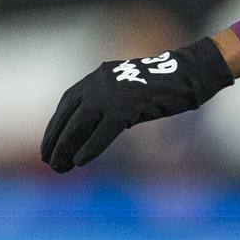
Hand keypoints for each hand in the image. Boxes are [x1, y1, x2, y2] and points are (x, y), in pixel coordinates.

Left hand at [39, 36, 232, 171]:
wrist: (192, 73)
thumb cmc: (163, 87)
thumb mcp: (127, 95)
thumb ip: (108, 109)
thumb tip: (88, 136)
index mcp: (97, 77)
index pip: (66, 104)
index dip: (55, 127)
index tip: (47, 145)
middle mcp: (99, 82)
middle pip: (69, 116)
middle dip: (56, 140)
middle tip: (49, 161)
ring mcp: (112, 92)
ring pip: (80, 123)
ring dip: (66, 147)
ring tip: (60, 167)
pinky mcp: (128, 104)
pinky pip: (103, 130)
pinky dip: (90, 147)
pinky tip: (81, 161)